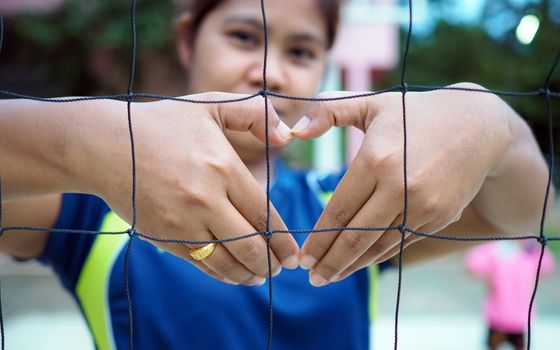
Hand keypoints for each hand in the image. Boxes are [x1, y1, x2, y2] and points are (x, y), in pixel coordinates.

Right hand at [87, 93, 298, 285]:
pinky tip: (233, 275)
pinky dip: (221, 274)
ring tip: (261, 276)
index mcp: (223, 167)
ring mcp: (183, 221)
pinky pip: (200, 263)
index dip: (283, 239)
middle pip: (250, 245)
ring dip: (249, 274)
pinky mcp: (163, 236)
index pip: (264, 214)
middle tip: (283, 268)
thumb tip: (286, 136)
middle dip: (272, 263)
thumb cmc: (160, 124)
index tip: (294, 253)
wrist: (103, 146)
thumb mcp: (209, 106)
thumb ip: (253, 114)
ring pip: (227, 261)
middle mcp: (206, 199)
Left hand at [293, 83, 510, 285]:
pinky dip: (379, 256)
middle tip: (312, 278)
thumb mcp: (372, 103)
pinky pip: (401, 242)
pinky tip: (361, 262)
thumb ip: (328, 111)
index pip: (339, 210)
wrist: (479, 126)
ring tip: (331, 277)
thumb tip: (295, 132)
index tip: (301, 257)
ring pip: (380, 245)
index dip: (318, 238)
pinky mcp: (440, 216)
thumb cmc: (415, 112)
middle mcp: (400, 186)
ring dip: (353, 265)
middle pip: (357, 236)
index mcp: (377, 159)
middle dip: (330, 261)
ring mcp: (423, 205)